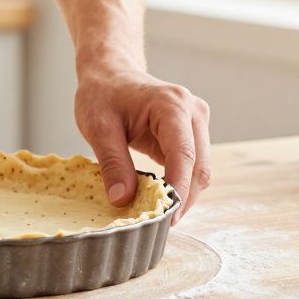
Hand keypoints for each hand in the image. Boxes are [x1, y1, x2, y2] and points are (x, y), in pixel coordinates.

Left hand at [74, 70, 210, 221]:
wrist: (110, 73)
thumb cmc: (102, 94)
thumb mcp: (98, 128)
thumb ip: (112, 163)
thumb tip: (123, 200)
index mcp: (172, 105)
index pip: (184, 156)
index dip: (178, 190)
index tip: (165, 218)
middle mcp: (193, 111)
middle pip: (199, 166)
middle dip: (183, 198)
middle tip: (159, 225)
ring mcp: (196, 122)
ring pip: (200, 169)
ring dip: (184, 194)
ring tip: (158, 215)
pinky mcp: (192, 133)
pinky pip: (191, 165)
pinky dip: (179, 184)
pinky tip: (160, 199)